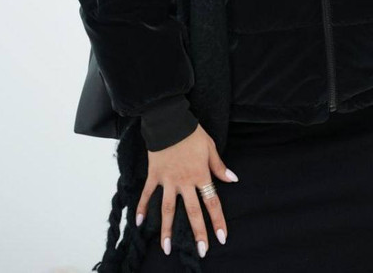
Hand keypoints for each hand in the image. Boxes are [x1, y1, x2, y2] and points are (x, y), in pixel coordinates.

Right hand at [135, 123, 239, 257]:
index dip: (217, 221)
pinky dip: (143, 208)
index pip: (212, 202)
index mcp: (200, 175)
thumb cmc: (192, 132)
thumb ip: (219, 166)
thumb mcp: (210, 147)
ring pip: (168, 209)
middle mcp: (184, 182)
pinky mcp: (154, 174)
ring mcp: (168, 180)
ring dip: (167, 229)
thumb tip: (233, 179)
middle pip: (192, 211)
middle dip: (198, 233)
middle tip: (201, 251)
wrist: (170, 120)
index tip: (221, 238)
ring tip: (166, 248)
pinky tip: (139, 223)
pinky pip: (148, 194)